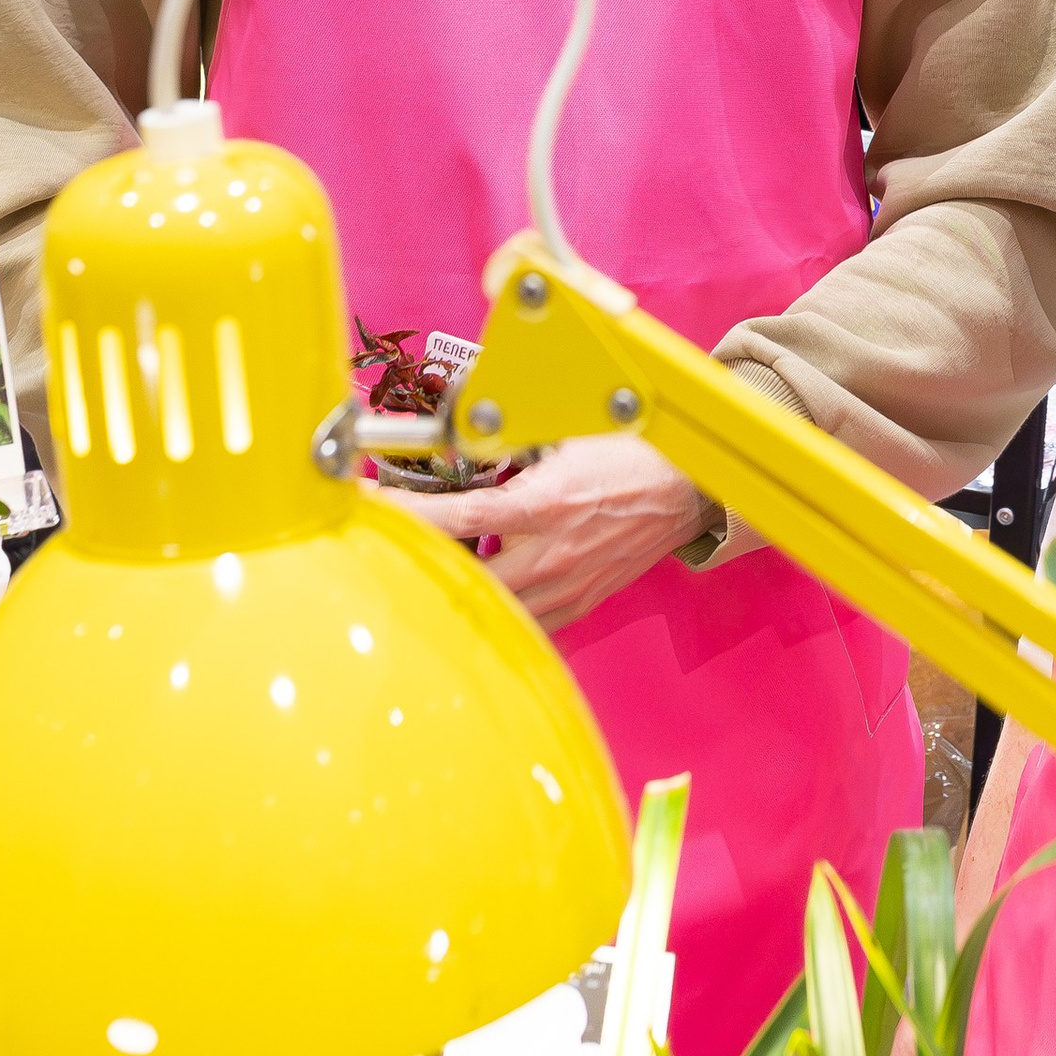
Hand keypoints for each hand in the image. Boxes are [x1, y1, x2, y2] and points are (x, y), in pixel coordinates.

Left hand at [374, 436, 705, 630]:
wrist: (689, 490)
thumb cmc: (631, 456)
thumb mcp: (568, 434)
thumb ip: (513, 441)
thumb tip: (459, 438)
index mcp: (544, 505)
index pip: (457, 517)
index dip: (407, 514)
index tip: (366, 503)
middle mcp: (550, 555)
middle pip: (463, 578)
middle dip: (423, 564)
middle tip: (391, 546)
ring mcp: (565, 587)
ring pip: (490, 608)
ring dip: (456, 589)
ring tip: (431, 568)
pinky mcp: (578, 605)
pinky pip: (523, 621)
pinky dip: (495, 608)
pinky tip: (481, 590)